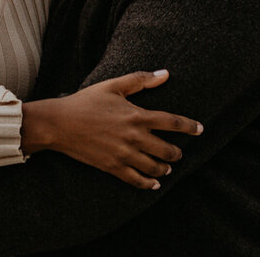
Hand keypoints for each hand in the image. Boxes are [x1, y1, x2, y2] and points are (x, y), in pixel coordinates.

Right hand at [22, 69, 202, 189]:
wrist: (59, 124)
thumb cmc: (85, 101)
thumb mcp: (113, 86)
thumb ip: (140, 80)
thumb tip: (165, 74)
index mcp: (136, 115)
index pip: (172, 122)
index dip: (189, 127)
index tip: (200, 129)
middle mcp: (134, 137)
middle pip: (166, 149)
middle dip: (176, 153)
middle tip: (179, 153)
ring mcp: (123, 154)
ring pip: (154, 167)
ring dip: (164, 168)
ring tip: (167, 168)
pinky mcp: (112, 167)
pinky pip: (136, 180)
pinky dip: (148, 184)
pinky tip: (153, 184)